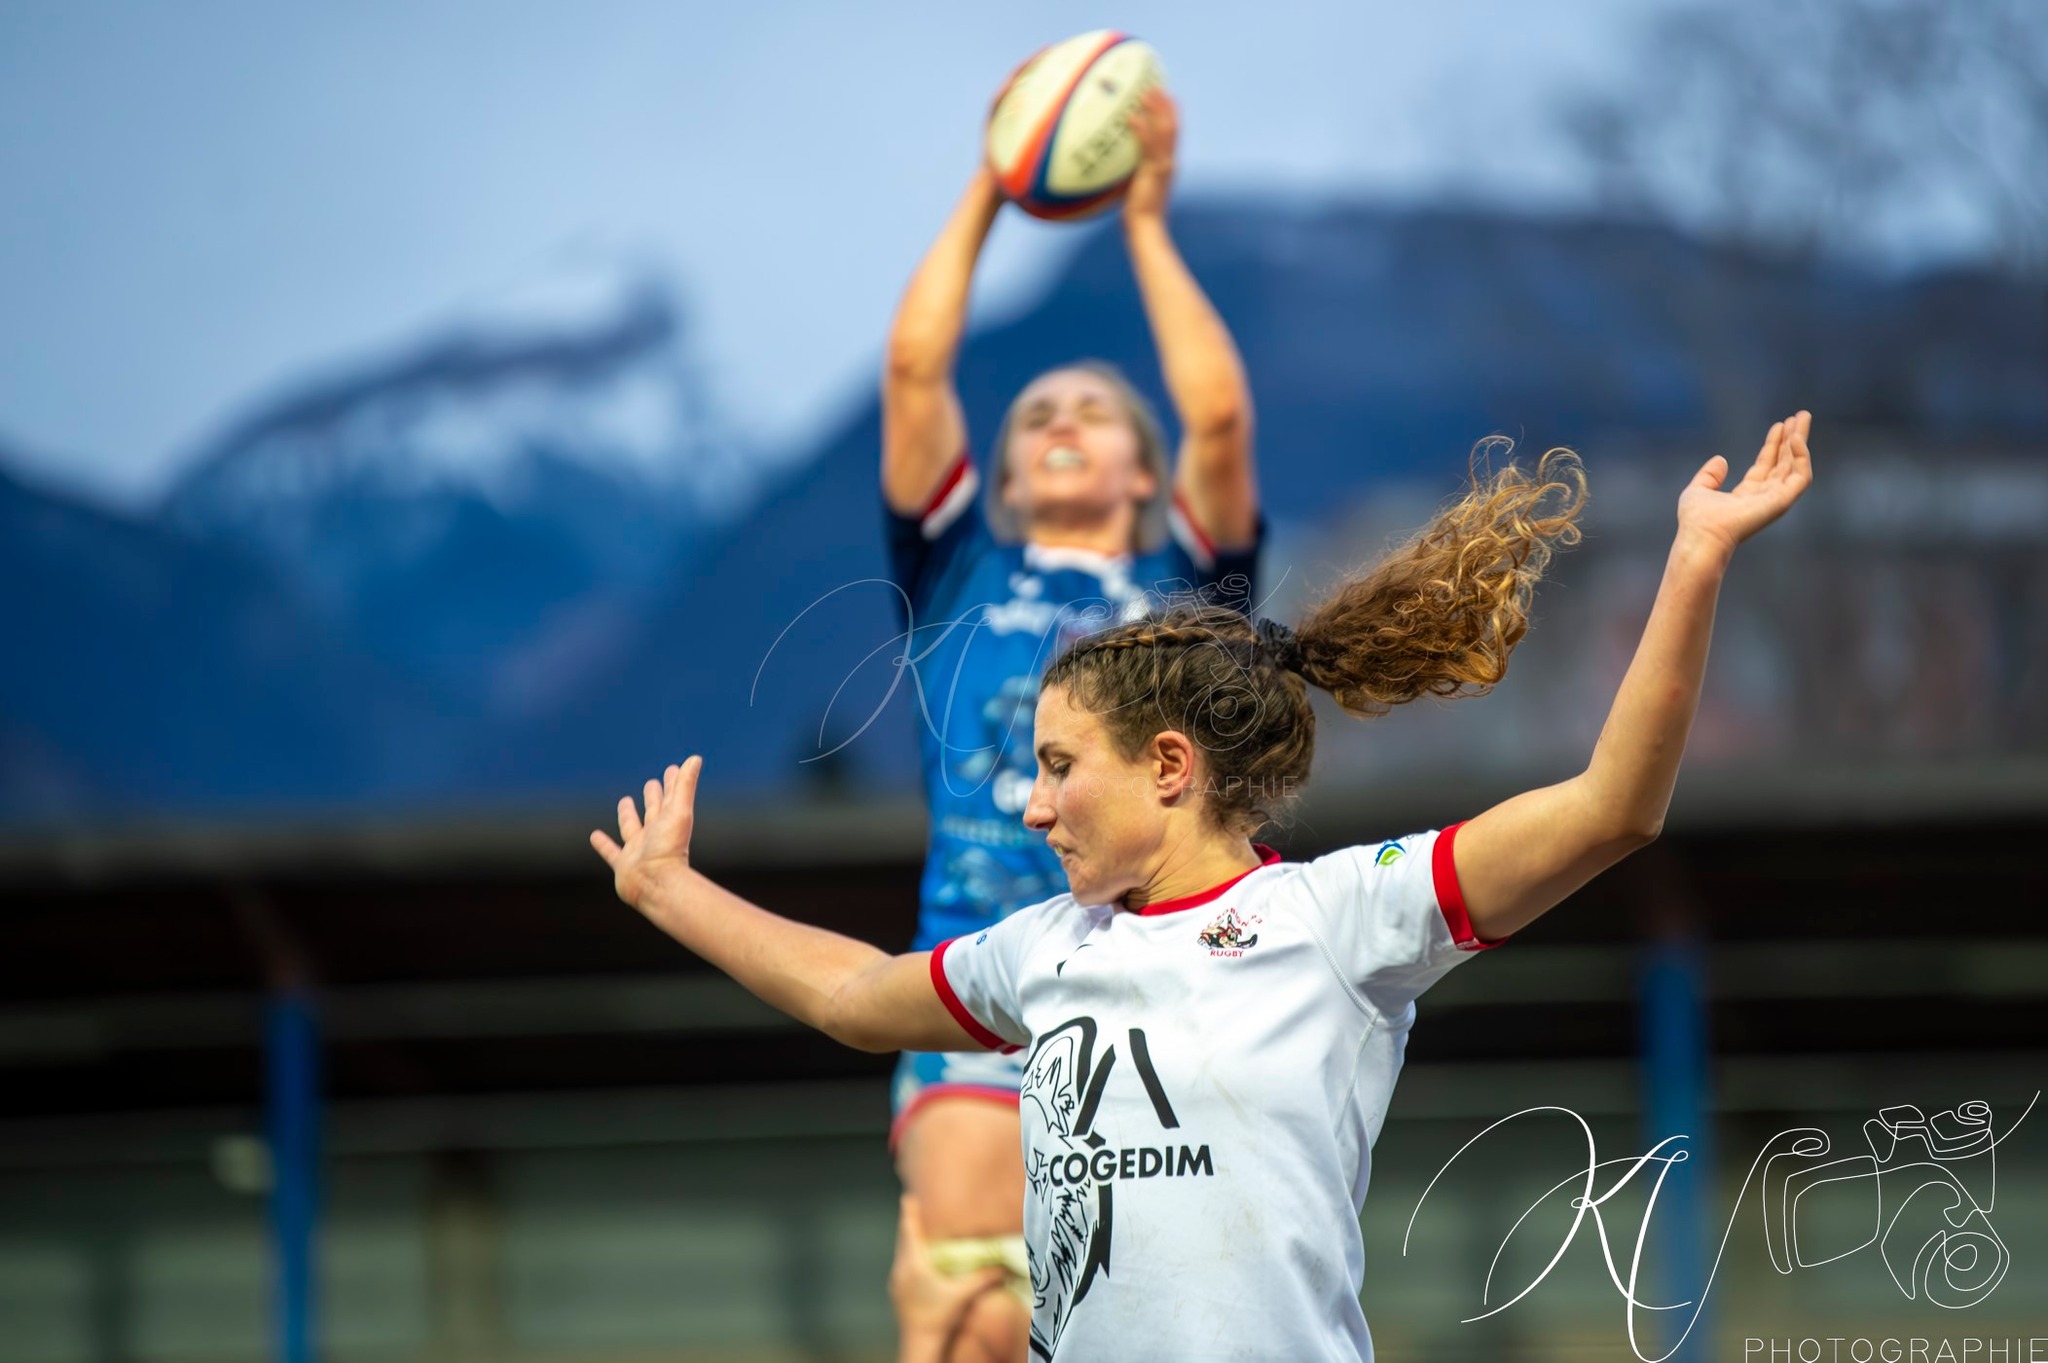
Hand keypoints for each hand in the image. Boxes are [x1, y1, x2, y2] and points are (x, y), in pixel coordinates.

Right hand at [590, 756, 699, 909]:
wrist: (657, 885)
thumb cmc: (670, 850)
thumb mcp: (679, 812)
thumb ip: (685, 786)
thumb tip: (695, 757)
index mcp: (669, 822)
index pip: (671, 797)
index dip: (673, 783)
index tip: (673, 769)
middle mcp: (655, 835)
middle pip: (654, 811)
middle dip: (653, 797)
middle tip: (652, 783)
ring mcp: (638, 850)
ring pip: (632, 828)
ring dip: (628, 815)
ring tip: (625, 802)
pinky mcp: (622, 865)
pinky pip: (611, 852)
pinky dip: (603, 844)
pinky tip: (594, 836)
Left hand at [889, 1195, 1008, 1357]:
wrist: (920, 1343)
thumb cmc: (940, 1317)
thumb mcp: (963, 1295)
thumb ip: (984, 1278)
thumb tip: (1006, 1267)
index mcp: (915, 1263)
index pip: (909, 1231)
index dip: (909, 1213)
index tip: (908, 1197)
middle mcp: (902, 1268)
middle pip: (903, 1239)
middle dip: (909, 1223)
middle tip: (914, 1206)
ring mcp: (897, 1281)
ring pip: (900, 1252)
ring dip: (908, 1239)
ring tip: (916, 1229)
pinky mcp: (897, 1291)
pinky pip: (901, 1264)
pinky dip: (908, 1254)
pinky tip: (917, 1260)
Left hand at [1122, 87, 1177, 221]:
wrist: (1147, 229)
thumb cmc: (1138, 216)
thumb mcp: (1134, 190)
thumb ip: (1128, 175)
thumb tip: (1111, 167)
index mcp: (1166, 164)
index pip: (1172, 135)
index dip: (1169, 114)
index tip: (1163, 96)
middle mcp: (1169, 161)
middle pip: (1173, 126)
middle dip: (1166, 105)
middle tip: (1157, 84)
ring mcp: (1163, 166)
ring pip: (1165, 131)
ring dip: (1157, 110)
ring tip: (1148, 91)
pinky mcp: (1154, 173)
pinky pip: (1147, 147)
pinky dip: (1142, 130)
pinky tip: (1132, 117)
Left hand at [1676, 411, 1813, 556]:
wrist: (1702, 535)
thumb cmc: (1696, 519)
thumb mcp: (1698, 489)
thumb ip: (1709, 475)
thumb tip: (1721, 460)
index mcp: (1746, 494)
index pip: (1766, 465)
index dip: (1773, 445)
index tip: (1780, 425)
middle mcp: (1764, 496)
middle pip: (1784, 462)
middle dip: (1792, 438)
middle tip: (1801, 415)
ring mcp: (1775, 499)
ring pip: (1796, 465)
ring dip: (1800, 441)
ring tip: (1802, 418)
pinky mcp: (1783, 501)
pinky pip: (1800, 475)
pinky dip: (1801, 456)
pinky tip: (1795, 438)